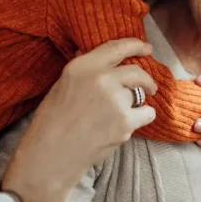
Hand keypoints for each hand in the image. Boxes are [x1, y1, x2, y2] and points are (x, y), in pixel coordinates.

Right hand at [2, 38, 157, 201]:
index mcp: (82, 67)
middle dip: (147, 79)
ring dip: (135, 104)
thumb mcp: (62, 86)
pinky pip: (146, 113)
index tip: (147, 48)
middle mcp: (101, 79)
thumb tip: (97, 55)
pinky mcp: (125, 122)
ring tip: (118, 116)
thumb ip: (84, 70)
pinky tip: (126, 125)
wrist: (50, 156)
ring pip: (140, 95)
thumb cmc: (51, 122)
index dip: (135, 45)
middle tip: (150, 86)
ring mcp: (115, 100)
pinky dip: (141, 118)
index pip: (116, 47)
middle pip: (137, 72)